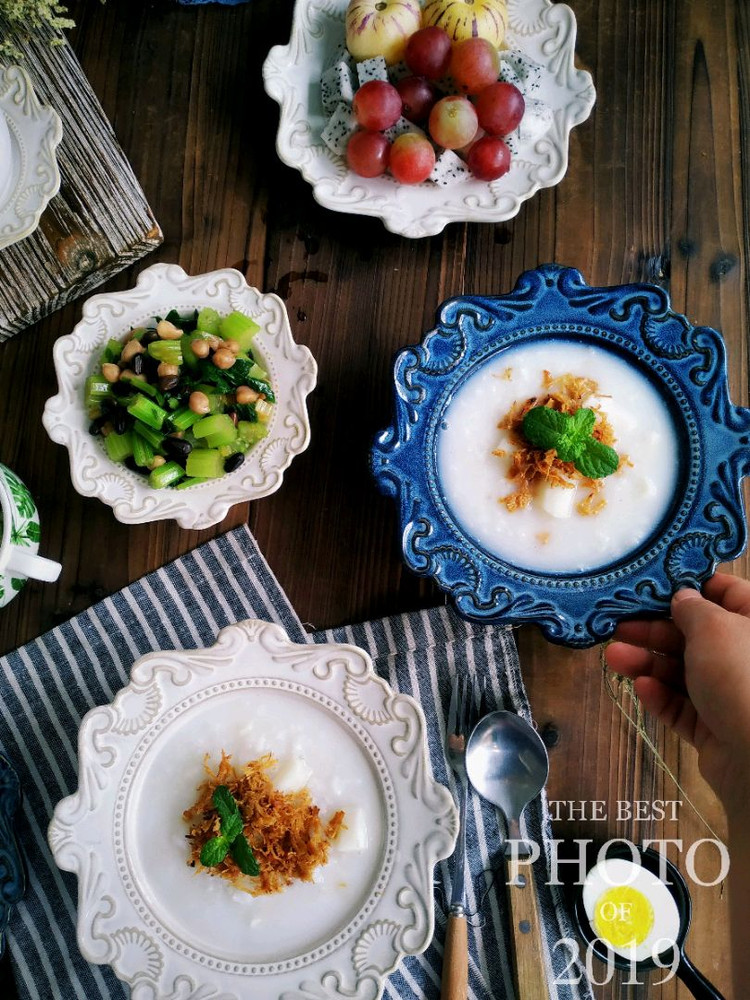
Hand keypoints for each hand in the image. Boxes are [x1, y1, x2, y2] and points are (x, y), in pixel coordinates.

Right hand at [606, 573, 749, 814]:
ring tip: (614, 658)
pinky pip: (683, 707)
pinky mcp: (716, 728)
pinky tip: (642, 690)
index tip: (650, 587)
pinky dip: (661, 697)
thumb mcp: (713, 627)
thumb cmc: (740, 675)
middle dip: (653, 630)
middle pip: (694, 635)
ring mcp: (732, 694)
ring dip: (647, 663)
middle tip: (617, 626)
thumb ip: (691, 608)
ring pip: (683, 672)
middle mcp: (745, 656)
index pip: (724, 592)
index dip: (688, 587)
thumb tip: (681, 598)